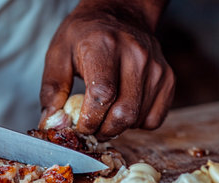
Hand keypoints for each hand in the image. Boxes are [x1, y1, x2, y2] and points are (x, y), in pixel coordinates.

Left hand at [39, 0, 174, 139]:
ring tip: (104, 116)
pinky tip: (123, 109)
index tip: (79, 126)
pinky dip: (137, 124)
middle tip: (91, 128)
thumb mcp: (58, 54)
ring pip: (138, 119)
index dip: (89, 119)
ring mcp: (155, 67)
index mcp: (104, 45)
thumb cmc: (85, 36)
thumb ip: (52, 90)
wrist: (121, 15)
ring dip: (118, 128)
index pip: (103, 94)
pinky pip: (155, 119)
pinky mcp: (167, 78)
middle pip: (124, 112)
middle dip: (103, 130)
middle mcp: (135, 54)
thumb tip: (51, 123)